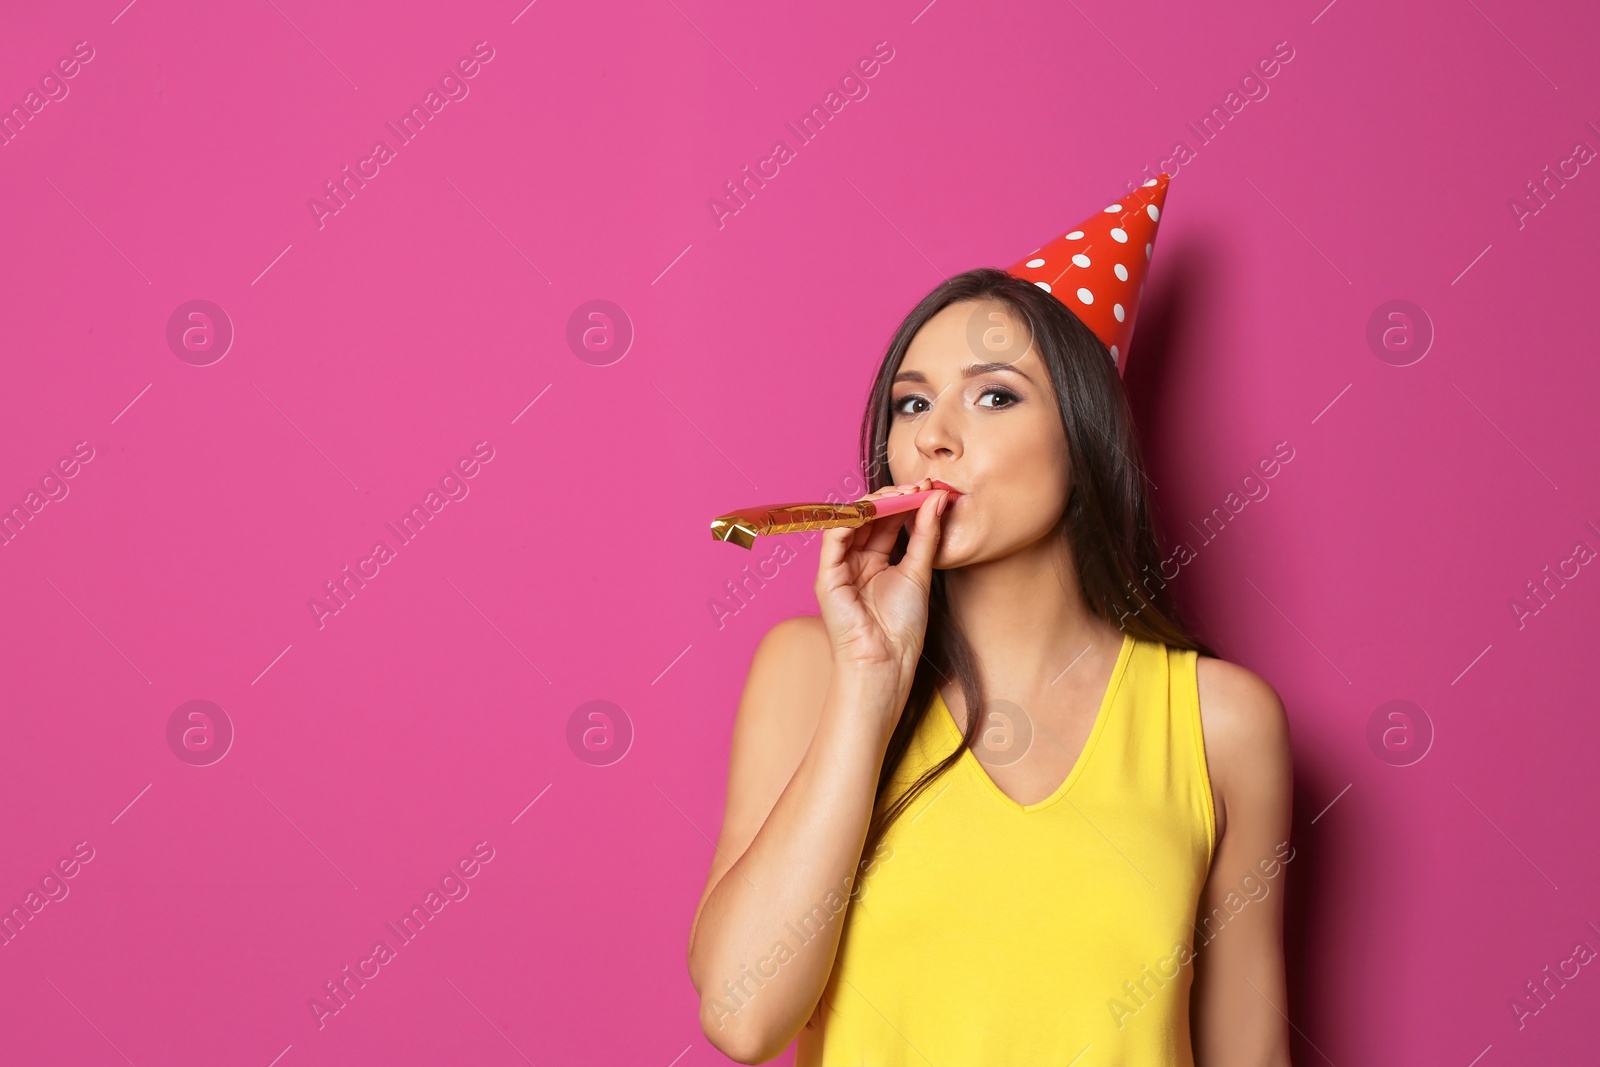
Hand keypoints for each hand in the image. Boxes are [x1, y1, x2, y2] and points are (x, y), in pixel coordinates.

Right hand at [814, 477, 949, 694]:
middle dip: (893, 498)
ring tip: (903, 494)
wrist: (886, 664)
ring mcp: (838, 567)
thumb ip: (926, 535)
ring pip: (851, 521)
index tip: (930, 488)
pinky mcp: (827, 577)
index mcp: (875, 561)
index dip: (906, 502)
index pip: (886, 521)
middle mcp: (854, 560)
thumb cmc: (900, 629)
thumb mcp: (919, 572)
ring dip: (875, 504)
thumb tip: (938, 501)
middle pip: (869, 517)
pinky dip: (851, 519)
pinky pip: (833, 538)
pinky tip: (876, 508)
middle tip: (919, 486)